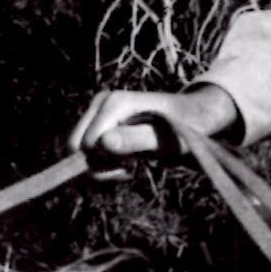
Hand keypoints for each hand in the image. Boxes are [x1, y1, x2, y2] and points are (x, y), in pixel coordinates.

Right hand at [69, 86, 239, 168]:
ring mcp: (98, 110)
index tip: (131, 169)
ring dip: (101, 168)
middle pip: (75, 147)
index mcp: (115, 102)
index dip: (104, 164)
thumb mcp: (167, 139)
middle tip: (128, 170)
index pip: (86, 144)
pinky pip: (84, 151)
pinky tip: (123, 162)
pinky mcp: (98, 121)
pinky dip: (101, 164)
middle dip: (98, 167)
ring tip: (128, 165)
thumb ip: (136, 140)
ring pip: (78, 152)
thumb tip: (102, 144)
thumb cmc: (186, 127)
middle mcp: (101, 102)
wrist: (195, 116)